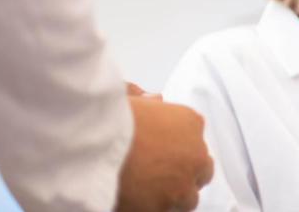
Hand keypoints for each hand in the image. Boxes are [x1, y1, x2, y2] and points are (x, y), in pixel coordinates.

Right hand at [116, 92, 213, 211]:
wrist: (96, 147)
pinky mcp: (165, 208)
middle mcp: (196, 155)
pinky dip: (156, 208)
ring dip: (173, 197)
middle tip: (161, 177)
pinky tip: (138, 202)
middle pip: (202, 171)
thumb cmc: (110, 120)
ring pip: (188, 198)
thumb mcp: (132, 99)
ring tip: (149, 194)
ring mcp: (183, 185)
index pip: (196, 140)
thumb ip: (149, 102)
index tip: (165, 154)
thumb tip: (155, 99)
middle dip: (185, 174)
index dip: (180, 149)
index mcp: (192, 122)